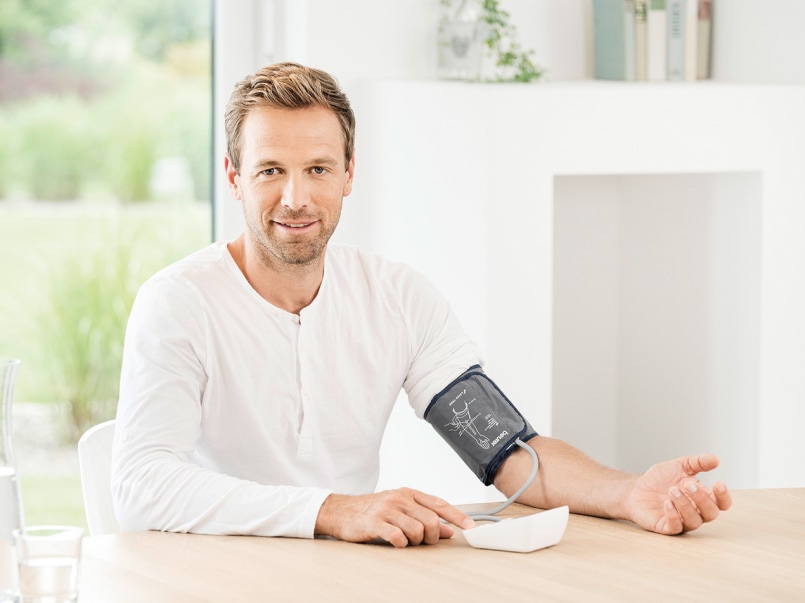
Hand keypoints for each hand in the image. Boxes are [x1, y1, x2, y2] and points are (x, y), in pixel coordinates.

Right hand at [314, 487, 474, 547]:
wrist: (342, 511)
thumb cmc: (374, 511)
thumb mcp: (401, 510)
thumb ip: (424, 517)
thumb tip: (449, 530)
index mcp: (408, 494)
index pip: (439, 503)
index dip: (456, 516)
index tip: (470, 526)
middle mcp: (399, 498)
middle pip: (431, 520)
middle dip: (432, 536)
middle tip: (423, 540)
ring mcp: (387, 509)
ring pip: (417, 530)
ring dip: (415, 541)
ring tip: (406, 540)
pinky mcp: (374, 522)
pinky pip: (398, 537)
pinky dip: (401, 544)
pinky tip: (396, 542)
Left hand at [624, 454, 731, 534]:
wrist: (637, 487)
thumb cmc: (661, 480)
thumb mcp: (680, 466)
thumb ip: (698, 462)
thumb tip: (715, 459)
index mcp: (702, 498)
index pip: (722, 504)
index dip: (724, 496)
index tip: (719, 483)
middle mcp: (695, 512)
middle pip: (711, 513)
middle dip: (701, 498)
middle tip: (687, 484)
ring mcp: (682, 521)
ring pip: (694, 521)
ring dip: (685, 505)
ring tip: (672, 490)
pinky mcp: (666, 527)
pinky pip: (675, 527)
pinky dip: (673, 515)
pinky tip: (667, 503)